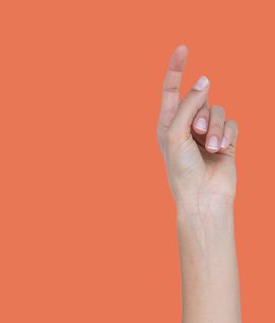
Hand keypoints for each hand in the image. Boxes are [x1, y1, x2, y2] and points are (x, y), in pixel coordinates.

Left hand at [157, 44, 237, 214]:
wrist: (202, 197)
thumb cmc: (182, 171)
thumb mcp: (177, 135)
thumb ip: (188, 105)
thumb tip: (204, 80)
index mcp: (167, 125)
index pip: (171, 91)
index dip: (176, 69)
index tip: (182, 48)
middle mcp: (186, 125)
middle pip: (200, 98)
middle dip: (201, 114)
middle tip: (196, 134)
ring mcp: (206, 132)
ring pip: (217, 109)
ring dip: (215, 128)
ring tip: (209, 147)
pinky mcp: (224, 139)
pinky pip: (231, 122)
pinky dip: (226, 134)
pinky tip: (220, 150)